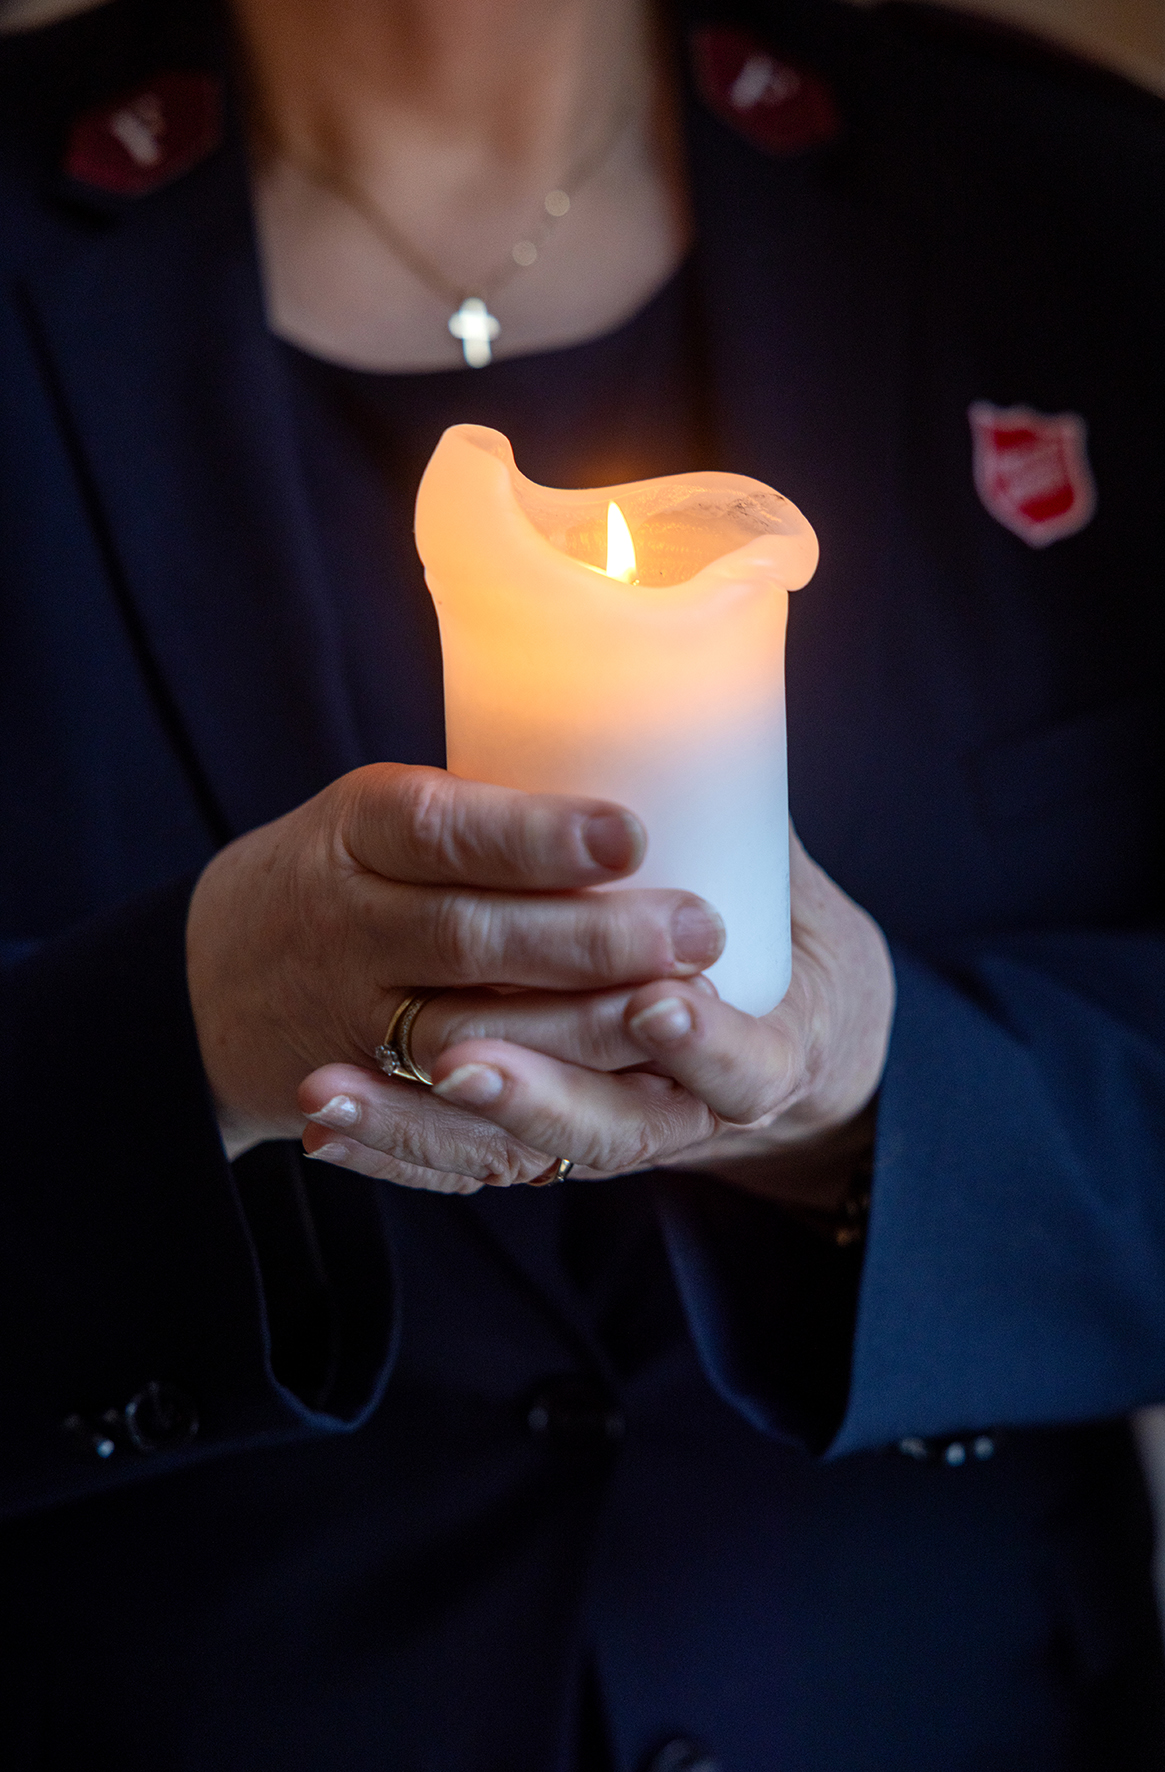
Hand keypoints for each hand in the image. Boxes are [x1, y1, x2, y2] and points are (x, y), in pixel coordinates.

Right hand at [185, 763, 724, 1163]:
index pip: (438, 827)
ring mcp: (345, 1018)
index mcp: (356, 829)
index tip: (631, 833)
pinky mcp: (362, 1098)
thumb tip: (666, 766)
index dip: (534, 836)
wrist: (213, 980)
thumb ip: (494, 815)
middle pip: (465, 936)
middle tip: (696, 930)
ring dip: (576, 1034)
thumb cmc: (350, 871)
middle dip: (589, 940)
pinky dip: (530, 1110)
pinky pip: (447, 1119)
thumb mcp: (387, 813)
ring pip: (466, 1039)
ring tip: (673, 1011)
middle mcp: (341, 922)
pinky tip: (619, 1090)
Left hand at [297, 828, 893, 1203]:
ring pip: (517, 1154)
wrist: (767, 1041)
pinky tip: (317, 1123)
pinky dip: (387, 1148)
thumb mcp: (792, 896)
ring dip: (426, 1123)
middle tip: (456, 1051)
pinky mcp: (530, 1154)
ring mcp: (602, 1140)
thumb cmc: (777, 939)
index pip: (752, 1071)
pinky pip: (456, 1170)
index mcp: (777, 1051)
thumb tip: (701, 689)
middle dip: (535, 1075)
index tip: (658, 1003)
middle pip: (607, 1119)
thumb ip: (740, 819)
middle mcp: (685, 1115)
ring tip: (341, 1089)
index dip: (705, 1046)